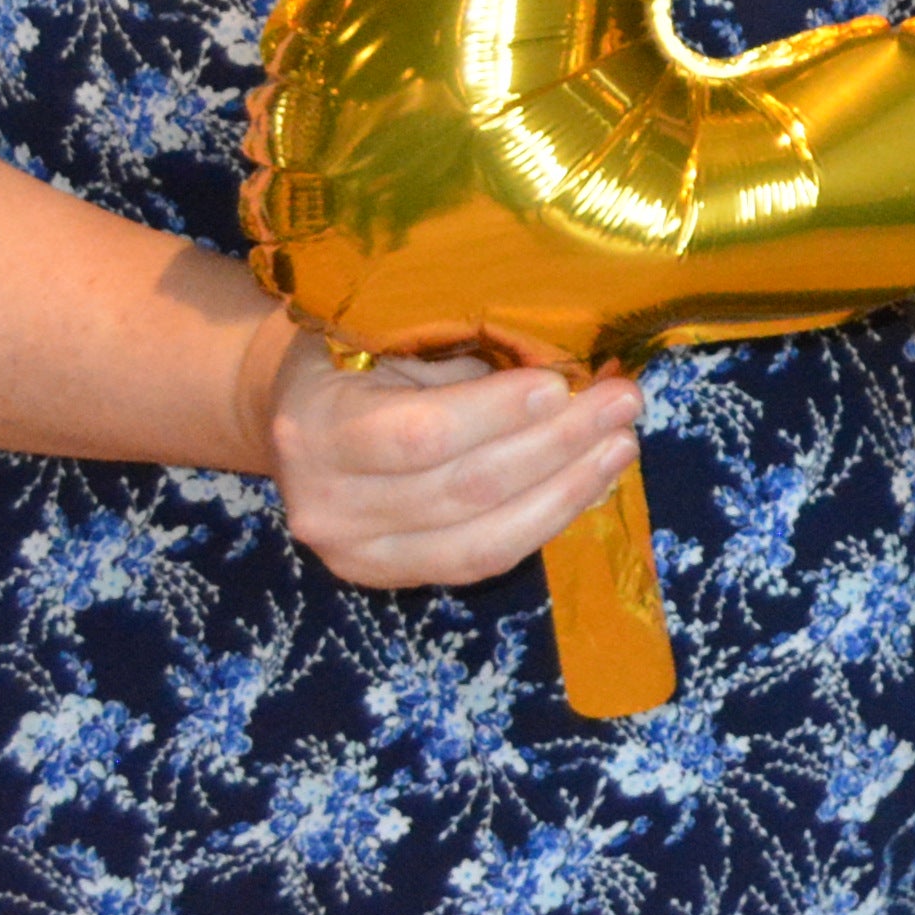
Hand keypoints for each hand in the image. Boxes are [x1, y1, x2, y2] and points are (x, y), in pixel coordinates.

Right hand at [248, 326, 643, 589]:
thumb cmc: (352, 357)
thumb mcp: (385, 335)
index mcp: (318, 428)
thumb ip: (458, 359)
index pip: (418, 434)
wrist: (292, 418)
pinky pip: (481, 561)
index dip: (497, 414)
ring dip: (566, 492)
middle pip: (462, 490)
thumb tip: (567, 368)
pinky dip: (544, 522)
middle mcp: (329, 505)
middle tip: (623, 404)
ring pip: (481, 541)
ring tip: (621, 446)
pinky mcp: (389, 579)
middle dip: (557, 446)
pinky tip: (591, 485)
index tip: (561, 384)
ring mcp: (356, 555)